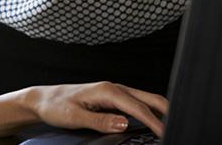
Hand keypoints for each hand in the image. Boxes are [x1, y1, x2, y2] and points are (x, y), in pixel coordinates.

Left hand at [26, 82, 168, 136]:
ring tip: (171, 126)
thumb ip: (100, 121)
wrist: (43, 100)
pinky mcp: (113, 99)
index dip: (154, 121)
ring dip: (160, 111)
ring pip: (146, 100)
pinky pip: (138, 104)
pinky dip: (150, 112)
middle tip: (179, 128)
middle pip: (150, 98)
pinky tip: (154, 122)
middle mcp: (114, 88)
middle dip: (167, 112)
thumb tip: (124, 124)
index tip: (165, 133)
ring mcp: (115, 92)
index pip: (138, 107)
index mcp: (107, 90)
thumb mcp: (74, 117)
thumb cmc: (56, 106)